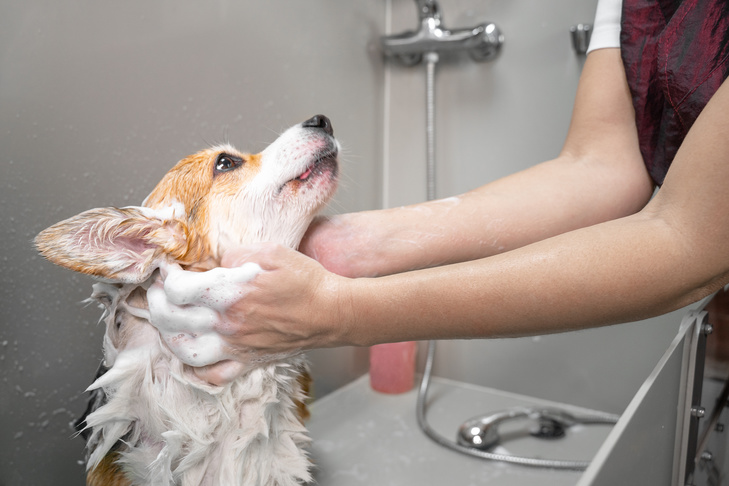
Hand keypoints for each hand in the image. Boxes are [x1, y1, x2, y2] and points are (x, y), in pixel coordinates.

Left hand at [147, 243, 349, 384]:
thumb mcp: (271, 251)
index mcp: (231, 293)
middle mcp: (228, 324)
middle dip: (156, 303)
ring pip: (184, 352)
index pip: (177, 290)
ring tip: (170, 320)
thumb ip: (235, 253)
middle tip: (159, 291)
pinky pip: (213, 376)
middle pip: (170, 320)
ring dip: (168, 336)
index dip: (166, 277)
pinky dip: (196, 370)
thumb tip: (214, 260)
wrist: (332, 311)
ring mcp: (236, 347)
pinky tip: (194, 354)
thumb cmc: (305, 280)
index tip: (169, 269)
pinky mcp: (247, 361)